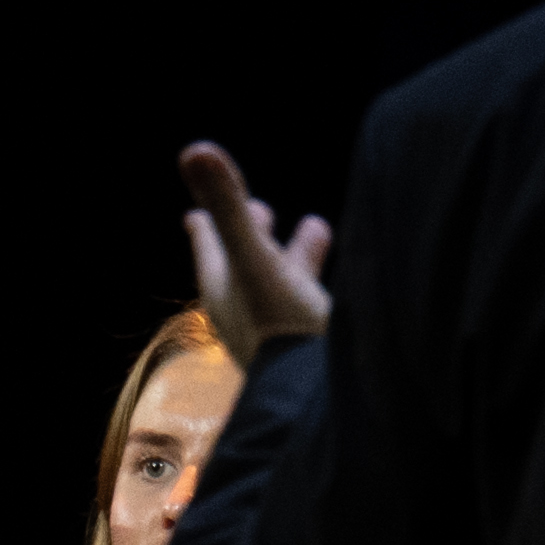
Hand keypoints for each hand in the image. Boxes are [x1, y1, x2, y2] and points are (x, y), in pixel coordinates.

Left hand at [179, 139, 334, 356]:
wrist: (318, 395)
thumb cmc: (281, 326)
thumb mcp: (255, 258)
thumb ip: (229, 208)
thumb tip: (195, 149)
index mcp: (225, 288)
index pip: (208, 246)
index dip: (205, 226)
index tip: (195, 214)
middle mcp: (248, 309)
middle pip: (245, 261)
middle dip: (252, 232)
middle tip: (261, 208)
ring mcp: (281, 328)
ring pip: (285, 280)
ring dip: (296, 252)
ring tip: (316, 225)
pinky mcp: (314, 343)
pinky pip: (315, 303)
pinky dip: (325, 279)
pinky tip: (350, 274)